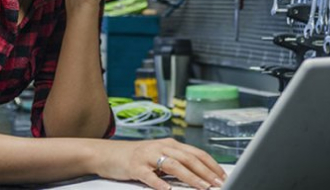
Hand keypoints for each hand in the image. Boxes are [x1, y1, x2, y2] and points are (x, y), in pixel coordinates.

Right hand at [99, 138, 226, 189]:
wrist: (107, 153)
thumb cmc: (136, 157)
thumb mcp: (159, 156)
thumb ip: (176, 163)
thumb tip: (199, 175)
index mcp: (170, 144)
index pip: (196, 153)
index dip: (211, 164)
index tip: (222, 176)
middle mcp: (161, 147)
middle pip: (189, 158)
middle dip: (206, 172)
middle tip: (218, 183)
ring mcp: (148, 156)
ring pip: (174, 165)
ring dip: (191, 177)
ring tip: (202, 187)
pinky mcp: (135, 167)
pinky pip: (150, 176)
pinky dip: (160, 183)